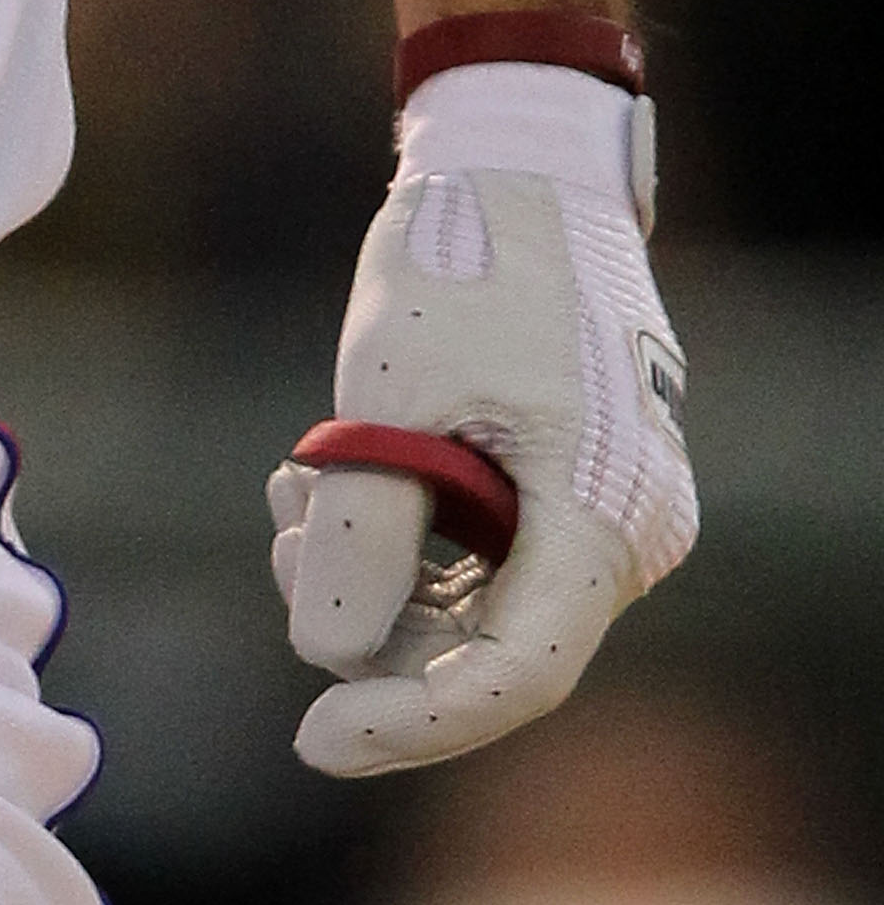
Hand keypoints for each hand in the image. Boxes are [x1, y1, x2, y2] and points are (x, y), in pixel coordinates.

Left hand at [272, 59, 694, 776]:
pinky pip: (473, 567)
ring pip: (467, 614)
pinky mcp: (560, 497)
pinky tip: (314, 480)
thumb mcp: (392, 392)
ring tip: (288, 487)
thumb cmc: (462, 262)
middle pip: (485, 653)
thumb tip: (328, 660)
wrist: (516, 166)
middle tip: (282, 533)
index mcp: (605, 515)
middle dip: (366, 624)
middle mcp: (623, 536)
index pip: (516, 676)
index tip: (307, 738)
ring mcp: (597, 519)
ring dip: (365, 575)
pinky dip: (389, 543)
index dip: (413, 723)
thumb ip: (363, 530)